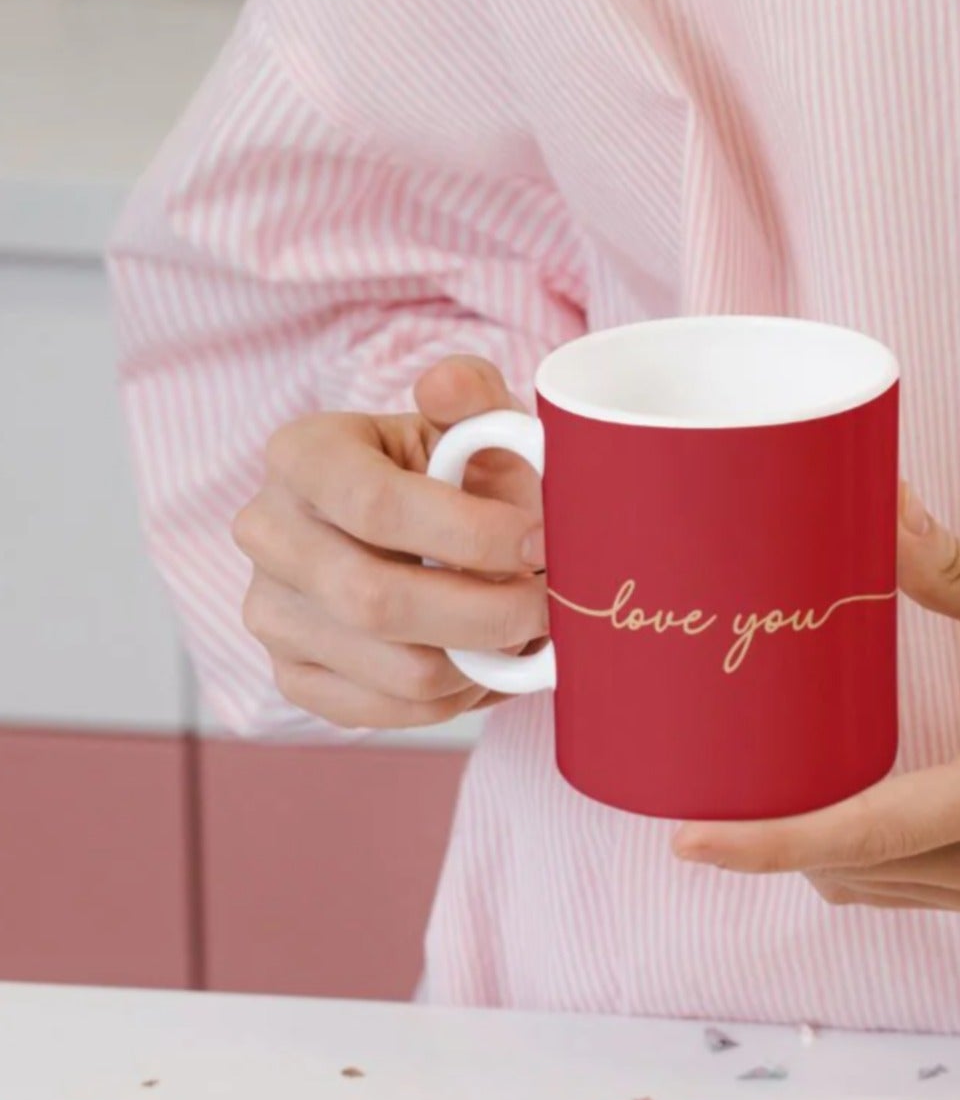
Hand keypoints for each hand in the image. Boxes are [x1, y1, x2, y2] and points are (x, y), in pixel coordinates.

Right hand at [233, 356, 546, 727]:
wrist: (412, 530)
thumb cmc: (451, 473)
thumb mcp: (469, 423)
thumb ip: (472, 395)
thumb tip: (446, 385)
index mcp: (302, 455)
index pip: (377, 506)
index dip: (473, 534)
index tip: (541, 542)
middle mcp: (268, 534)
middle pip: (378, 600)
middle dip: (489, 611)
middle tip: (552, 605)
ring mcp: (270, 613)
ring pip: (397, 670)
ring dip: (484, 660)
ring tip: (525, 630)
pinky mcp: (293, 677)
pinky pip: (390, 714)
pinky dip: (459, 698)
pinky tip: (486, 662)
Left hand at [674, 485, 959, 917]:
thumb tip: (878, 510)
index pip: (873, 833)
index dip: (773, 841)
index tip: (691, 839)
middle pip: (851, 868)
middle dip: (768, 837)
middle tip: (701, 774)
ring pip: (870, 886)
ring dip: (804, 848)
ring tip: (744, 785)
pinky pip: (901, 886)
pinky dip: (848, 855)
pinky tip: (822, 803)